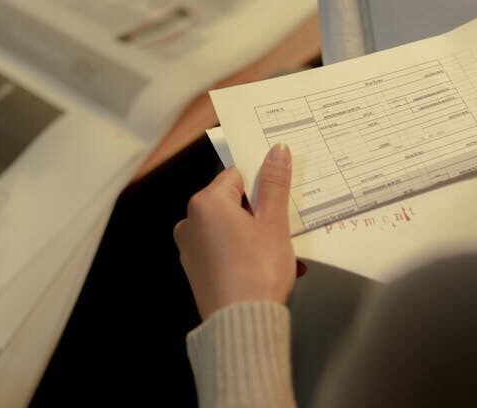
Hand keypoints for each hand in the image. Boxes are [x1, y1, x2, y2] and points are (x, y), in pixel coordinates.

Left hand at [174, 144, 295, 319]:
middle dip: (263, 214)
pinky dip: (246, 253)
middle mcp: (191, 222)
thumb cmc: (256, 273)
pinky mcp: (197, 270)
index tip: (281, 195)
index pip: (237, 176)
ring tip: (284, 254)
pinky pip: (225, 250)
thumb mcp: (274, 222)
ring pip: (232, 228)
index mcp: (206, 203)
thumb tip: (276, 152)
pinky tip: (270, 267)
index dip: (263, 184)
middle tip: (286, 228)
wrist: (242, 323)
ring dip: (259, 236)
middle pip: (234, 203)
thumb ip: (274, 183)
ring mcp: (191, 248)